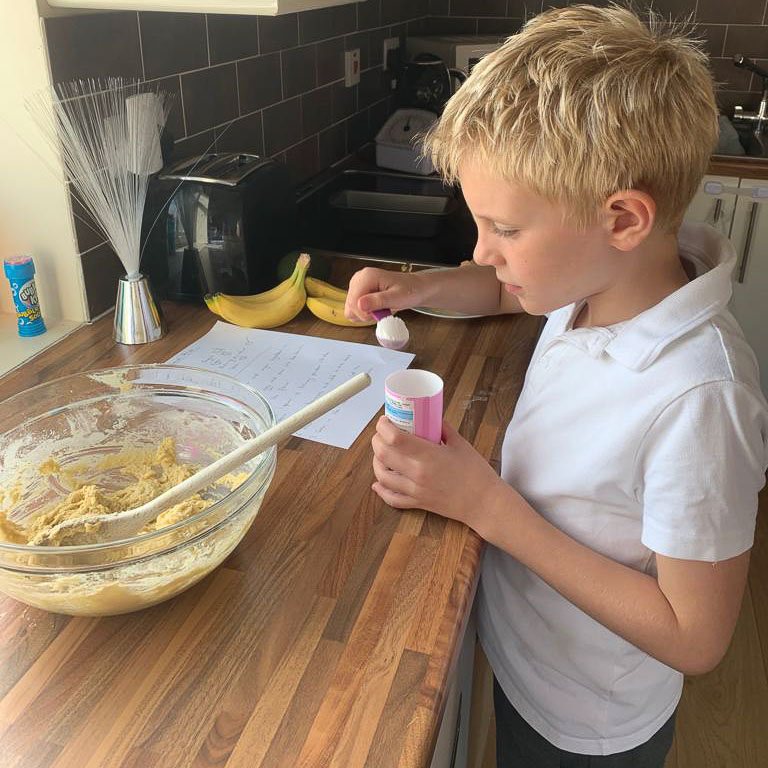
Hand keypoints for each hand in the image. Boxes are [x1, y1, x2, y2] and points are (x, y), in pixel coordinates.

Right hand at [344, 267, 427, 322]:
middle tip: (382, 311)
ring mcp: (358, 285)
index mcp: (367, 277)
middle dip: (366, 314)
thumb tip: (360, 305)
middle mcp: (359, 278)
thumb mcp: (397, 297)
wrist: (415, 288)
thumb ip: (378, 301)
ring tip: (381, 309)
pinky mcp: (358, 292)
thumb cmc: (410, 290)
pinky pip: (354, 309)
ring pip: (351, 309)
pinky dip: (365, 313)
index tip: (380, 314)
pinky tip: (376, 308)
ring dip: (366, 314)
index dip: (365, 314)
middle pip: (350, 306)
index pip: (353, 302)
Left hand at [371, 416, 503, 527]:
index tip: (384, 420)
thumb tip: (431, 417)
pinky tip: (378, 482)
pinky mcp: (418, 503)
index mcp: (428, 456)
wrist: (484, 503)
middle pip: (384, 454)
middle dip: (377, 441)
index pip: (395, 438)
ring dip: (376, 462)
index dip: (384, 427)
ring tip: (381, 453)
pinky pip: (392, 498)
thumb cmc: (476, 473)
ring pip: (383, 476)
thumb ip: (443, 429)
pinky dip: (382, 489)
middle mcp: (417, 473)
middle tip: (381, 434)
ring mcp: (415, 490)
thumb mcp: (460, 444)